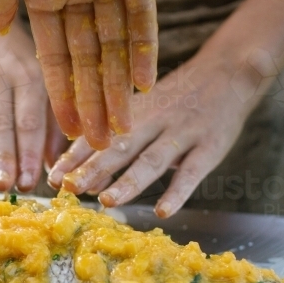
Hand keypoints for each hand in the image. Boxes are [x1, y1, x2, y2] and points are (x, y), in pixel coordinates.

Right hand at [0, 0, 157, 148]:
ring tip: (125, 128)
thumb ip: (0, 1)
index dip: (64, 96)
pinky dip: (144, 49)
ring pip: (117, 46)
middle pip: (91, 61)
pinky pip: (142, 15)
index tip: (70, 132)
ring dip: (120, 88)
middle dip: (97, 104)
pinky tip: (144, 85)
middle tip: (103, 145)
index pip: (57, 59)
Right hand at [0, 23, 48, 191]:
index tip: (30, 182)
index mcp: (28, 78)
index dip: (29, 153)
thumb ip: (52, 125)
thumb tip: (54, 167)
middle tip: (4, 186)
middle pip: (0, 123)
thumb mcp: (44, 86)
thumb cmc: (20, 70)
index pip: (29, 121)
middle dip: (2, 157)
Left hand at [47, 48, 268, 217]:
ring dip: (129, 181)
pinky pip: (193, 172)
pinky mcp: (210, 147)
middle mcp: (155, 121)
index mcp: (134, 112)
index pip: (100, 135)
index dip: (75, 156)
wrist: (230, 71)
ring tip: (107, 201)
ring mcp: (183, 134)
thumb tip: (85, 177)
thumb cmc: (179, 99)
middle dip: (93, 169)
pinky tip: (163, 211)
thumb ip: (118, 142)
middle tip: (70, 189)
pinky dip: (178, 192)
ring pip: (152, 160)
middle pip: (121, 147)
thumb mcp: (145, 111)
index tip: (53, 177)